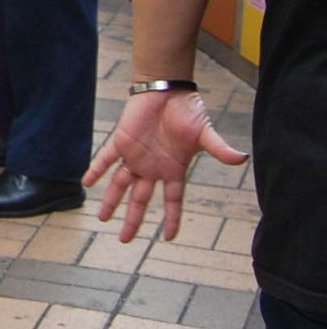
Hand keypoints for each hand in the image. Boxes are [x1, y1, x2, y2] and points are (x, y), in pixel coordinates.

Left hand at [83, 91, 247, 242]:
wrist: (168, 88)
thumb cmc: (187, 110)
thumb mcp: (205, 133)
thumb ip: (219, 149)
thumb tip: (242, 159)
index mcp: (173, 169)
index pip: (173, 201)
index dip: (171, 219)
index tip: (169, 238)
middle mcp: (152, 167)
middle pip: (141, 200)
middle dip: (133, 219)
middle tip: (124, 240)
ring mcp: (136, 155)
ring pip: (121, 184)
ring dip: (111, 200)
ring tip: (103, 218)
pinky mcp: (122, 140)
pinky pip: (106, 158)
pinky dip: (96, 170)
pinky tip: (87, 182)